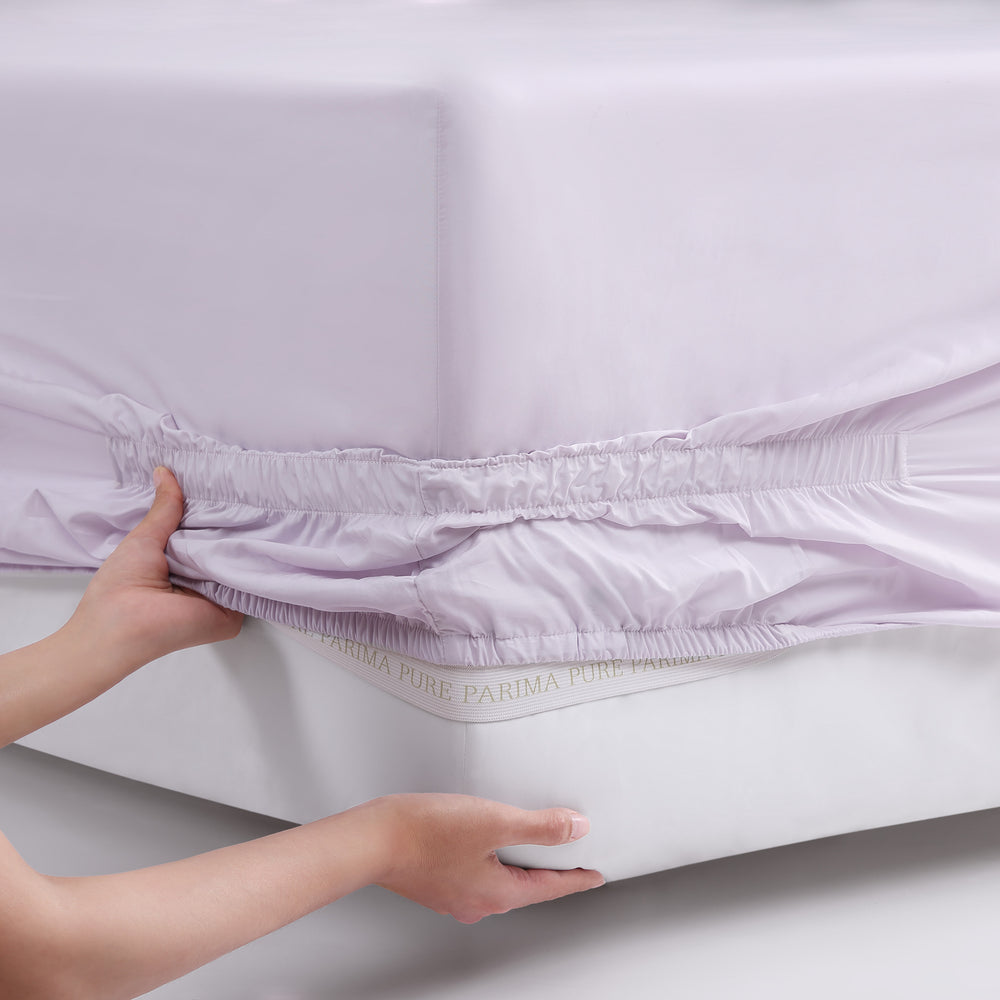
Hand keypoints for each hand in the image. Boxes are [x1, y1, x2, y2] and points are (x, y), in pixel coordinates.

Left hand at [67, 466, 242, 669]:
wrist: (120, 627)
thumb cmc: (119, 588)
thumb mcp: (145, 538)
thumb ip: (165, 508)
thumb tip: (165, 473)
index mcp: (181, 566)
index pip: (208, 537)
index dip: (217, 515)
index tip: (231, 489)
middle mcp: (202, 583)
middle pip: (227, 551)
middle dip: (235, 527)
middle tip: (251, 495)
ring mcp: (218, 600)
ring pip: (240, 567)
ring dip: (244, 546)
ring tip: (259, 512)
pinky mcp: (230, 614)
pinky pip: (248, 586)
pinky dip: (250, 567)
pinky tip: (259, 542)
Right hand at [372, 794, 604, 922]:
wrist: (372, 839)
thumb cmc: (426, 832)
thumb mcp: (495, 821)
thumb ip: (540, 827)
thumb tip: (577, 830)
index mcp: (497, 893)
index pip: (550, 887)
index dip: (576, 878)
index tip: (594, 875)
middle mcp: (476, 901)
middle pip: (525, 885)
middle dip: (547, 870)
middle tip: (567, 853)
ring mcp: (454, 895)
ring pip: (498, 879)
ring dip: (517, 861)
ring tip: (528, 841)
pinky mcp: (436, 881)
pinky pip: (475, 872)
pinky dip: (491, 857)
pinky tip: (484, 838)